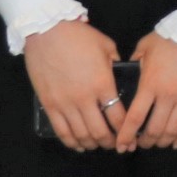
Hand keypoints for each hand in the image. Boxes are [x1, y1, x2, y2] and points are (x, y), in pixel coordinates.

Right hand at [24, 19, 124, 152]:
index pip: (118, 117)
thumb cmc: (79, 36)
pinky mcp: (48, 104)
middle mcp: (84, 99)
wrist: (46, 31)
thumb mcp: (106, 47)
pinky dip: (71, 142)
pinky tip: (79, 145)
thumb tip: (120, 74)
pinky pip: (61, 130)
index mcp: (103, 84)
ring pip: (80, 134)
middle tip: (116, 145)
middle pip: (100, 131)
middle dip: (110, 142)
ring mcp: (64, 103)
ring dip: (92, 144)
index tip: (130, 137)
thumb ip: (115, 64)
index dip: (126, 131)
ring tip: (98, 144)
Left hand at [117, 36, 176, 151]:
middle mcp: (167, 96)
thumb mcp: (145, 46)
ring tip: (157, 143)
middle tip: (140, 144)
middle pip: (154, 129)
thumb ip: (134, 61)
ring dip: (162, 141)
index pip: (135, 118)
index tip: (121, 146)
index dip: (126, 136)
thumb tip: (127, 72)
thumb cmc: (171, 38)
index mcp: (150, 85)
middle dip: (144, 142)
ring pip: (172, 130)